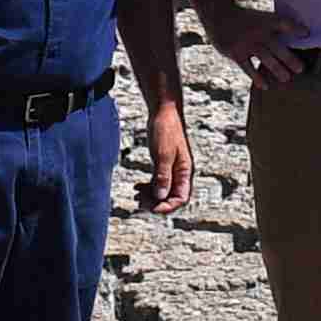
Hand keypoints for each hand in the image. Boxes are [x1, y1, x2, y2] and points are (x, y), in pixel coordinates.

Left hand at [140, 98, 193, 214]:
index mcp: (185, 171)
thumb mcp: (163, 154)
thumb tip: (160, 197)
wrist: (163, 111)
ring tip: (135, 196)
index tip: (152, 208)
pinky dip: (148, 187)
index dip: (167, 207)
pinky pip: (157, 182)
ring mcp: (172, 169)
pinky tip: (137, 187)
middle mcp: (181, 173)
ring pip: (163, 190)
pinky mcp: (164, 164)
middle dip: (155, 202)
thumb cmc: (165, 130)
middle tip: (138, 202)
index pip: (181, 198)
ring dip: (150, 196)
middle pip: (170, 197)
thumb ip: (162, 176)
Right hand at [197, 0, 292, 83]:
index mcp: (266, 21)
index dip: (294, 27)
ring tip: (287, 79)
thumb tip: (301, 36)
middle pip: (276, 45)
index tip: (306, 34)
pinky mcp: (236, 53)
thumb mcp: (261, 18)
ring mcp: (247, 43)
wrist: (219, 15)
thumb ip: (277, 28)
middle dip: (288, 58)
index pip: (283, 23)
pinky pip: (248, 67)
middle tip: (301, 69)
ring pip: (264, 57)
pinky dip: (256, 77)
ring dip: (276, 68)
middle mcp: (258, 32)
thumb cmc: (246, 20)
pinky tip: (264, 86)